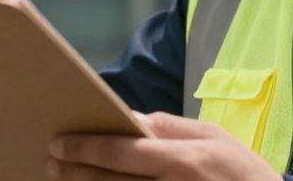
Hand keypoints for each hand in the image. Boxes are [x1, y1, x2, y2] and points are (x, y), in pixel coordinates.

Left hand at [46, 112, 279, 179]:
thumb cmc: (242, 171)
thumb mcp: (213, 137)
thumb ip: (171, 127)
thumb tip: (132, 118)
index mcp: (182, 161)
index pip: (120, 153)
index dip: (84, 148)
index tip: (58, 143)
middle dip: (74, 171)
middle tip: (51, 162)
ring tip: (63, 179)